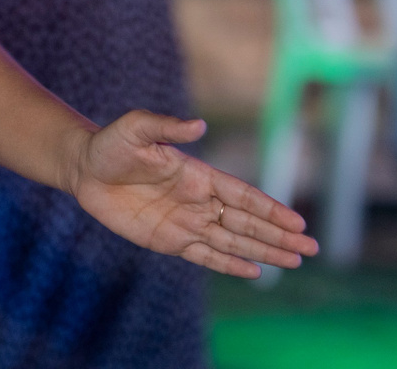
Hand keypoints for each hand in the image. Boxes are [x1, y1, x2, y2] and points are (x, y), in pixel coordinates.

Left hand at [69, 110, 317, 277]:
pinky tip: (253, 271)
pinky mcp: (168, 240)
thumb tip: (198, 124)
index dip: (270, 210)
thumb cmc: (111, 143)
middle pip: (246, 222)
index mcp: (198, 175)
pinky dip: (229, 264)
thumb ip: (167, 126)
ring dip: (264, 251)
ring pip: (233, 241)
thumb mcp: (136, 128)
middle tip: (311, 249)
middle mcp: (199, 201)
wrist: (84, 168)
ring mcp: (186, 222)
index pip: (243, 195)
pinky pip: (204, 255)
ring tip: (294, 261)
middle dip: (279, 236)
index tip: (297, 222)